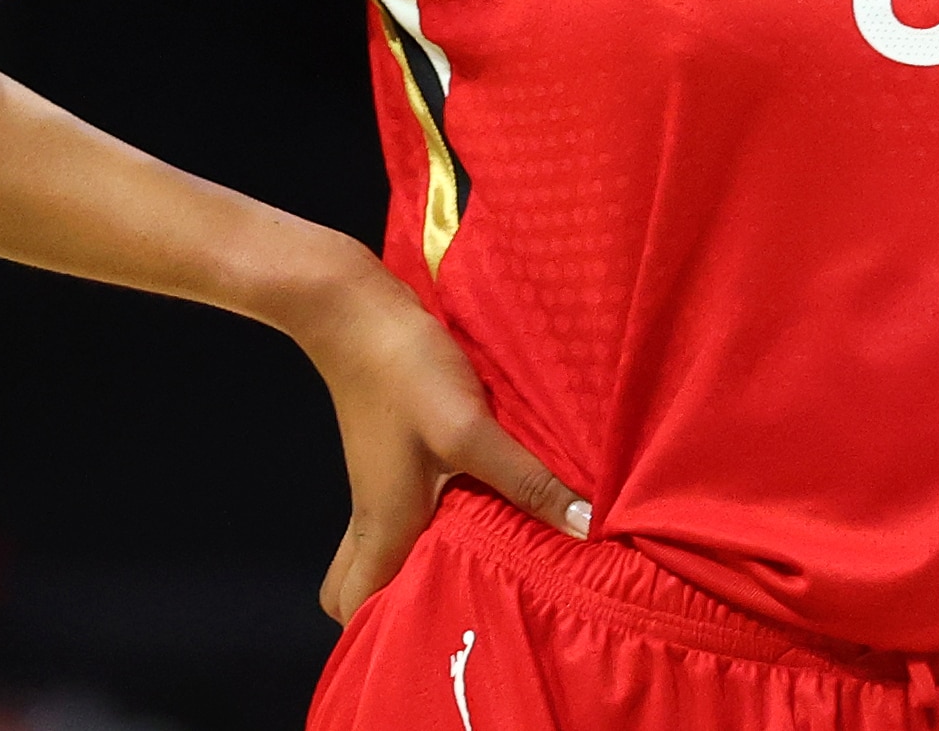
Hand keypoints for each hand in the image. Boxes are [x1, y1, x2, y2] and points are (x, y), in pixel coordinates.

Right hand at [293, 253, 590, 623]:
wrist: (358, 312)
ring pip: (389, 548)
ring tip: (489, 559)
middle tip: (470, 596)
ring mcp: (378, 487)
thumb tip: (582, 525)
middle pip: (364, 585)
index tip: (447, 626)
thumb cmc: (405, 375)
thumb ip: (525, 479)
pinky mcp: (393, 458)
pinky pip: (408, 512)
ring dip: (426, 558)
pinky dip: (436, 521)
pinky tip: (484, 505)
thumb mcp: (471, 430)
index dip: (387, 626)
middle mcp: (373, 517)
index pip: (356, 605)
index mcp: (382, 527)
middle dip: (400, 602)